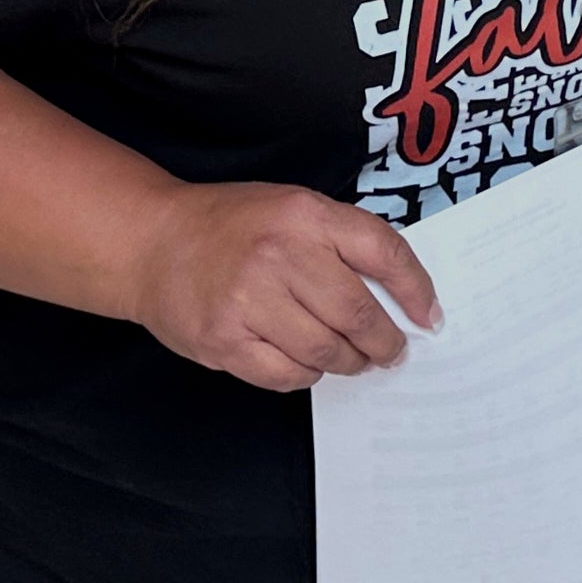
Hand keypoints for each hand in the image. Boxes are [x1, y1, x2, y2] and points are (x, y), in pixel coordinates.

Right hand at [130, 181, 441, 391]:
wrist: (153, 242)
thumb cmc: (231, 225)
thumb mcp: (293, 208)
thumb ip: (342, 241)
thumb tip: (398, 293)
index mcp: (305, 215)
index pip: (383, 252)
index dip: (416, 290)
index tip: (428, 317)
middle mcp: (279, 255)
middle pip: (358, 313)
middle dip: (385, 342)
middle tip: (392, 351)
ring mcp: (249, 301)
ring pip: (326, 351)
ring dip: (348, 362)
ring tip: (351, 358)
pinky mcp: (225, 340)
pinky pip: (287, 374)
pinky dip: (306, 374)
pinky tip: (306, 361)